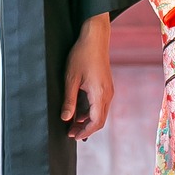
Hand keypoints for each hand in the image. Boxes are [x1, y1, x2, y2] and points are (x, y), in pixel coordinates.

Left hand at [61, 13, 113, 140]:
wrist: (95, 38)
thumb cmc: (82, 55)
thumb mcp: (71, 79)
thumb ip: (69, 101)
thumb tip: (66, 118)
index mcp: (99, 94)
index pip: (95, 121)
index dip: (84, 132)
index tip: (73, 136)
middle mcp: (107, 94)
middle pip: (99, 120)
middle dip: (85, 128)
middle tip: (70, 133)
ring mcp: (108, 89)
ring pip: (100, 112)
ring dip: (87, 120)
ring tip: (72, 123)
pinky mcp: (106, 85)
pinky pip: (100, 104)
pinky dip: (90, 111)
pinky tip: (79, 111)